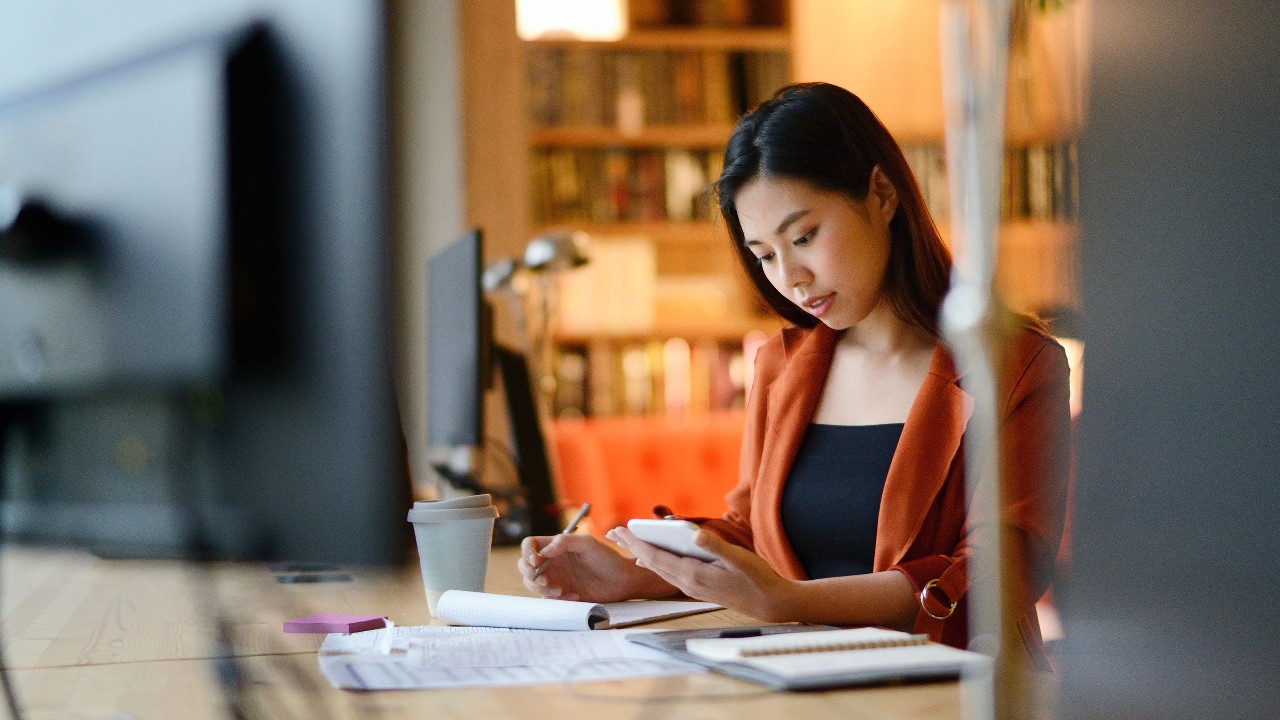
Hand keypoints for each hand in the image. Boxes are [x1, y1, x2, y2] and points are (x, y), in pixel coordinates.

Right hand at [517, 533, 676, 602]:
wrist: (622, 580)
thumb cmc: (607, 558)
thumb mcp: (587, 544)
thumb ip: (565, 542)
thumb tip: (544, 551)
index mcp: (556, 546)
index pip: (530, 545)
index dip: (527, 552)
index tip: (536, 561)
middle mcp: (552, 561)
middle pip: (524, 565)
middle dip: (530, 574)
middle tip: (546, 581)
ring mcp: (556, 577)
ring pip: (532, 583)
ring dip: (542, 589)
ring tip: (561, 591)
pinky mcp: (562, 593)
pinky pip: (548, 598)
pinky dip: (556, 599)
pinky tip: (574, 596)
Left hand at [605, 525, 799, 621]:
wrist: (770, 603)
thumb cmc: (757, 579)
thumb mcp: (740, 559)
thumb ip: (717, 546)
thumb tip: (695, 534)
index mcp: (693, 574)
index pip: (657, 556)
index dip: (637, 542)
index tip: (619, 530)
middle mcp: (688, 583)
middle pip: (652, 563)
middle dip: (632, 546)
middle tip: (612, 531)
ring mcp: (692, 587)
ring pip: (659, 569)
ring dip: (642, 554)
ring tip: (627, 542)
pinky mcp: (698, 588)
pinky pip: (669, 573)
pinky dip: (656, 562)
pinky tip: (653, 558)